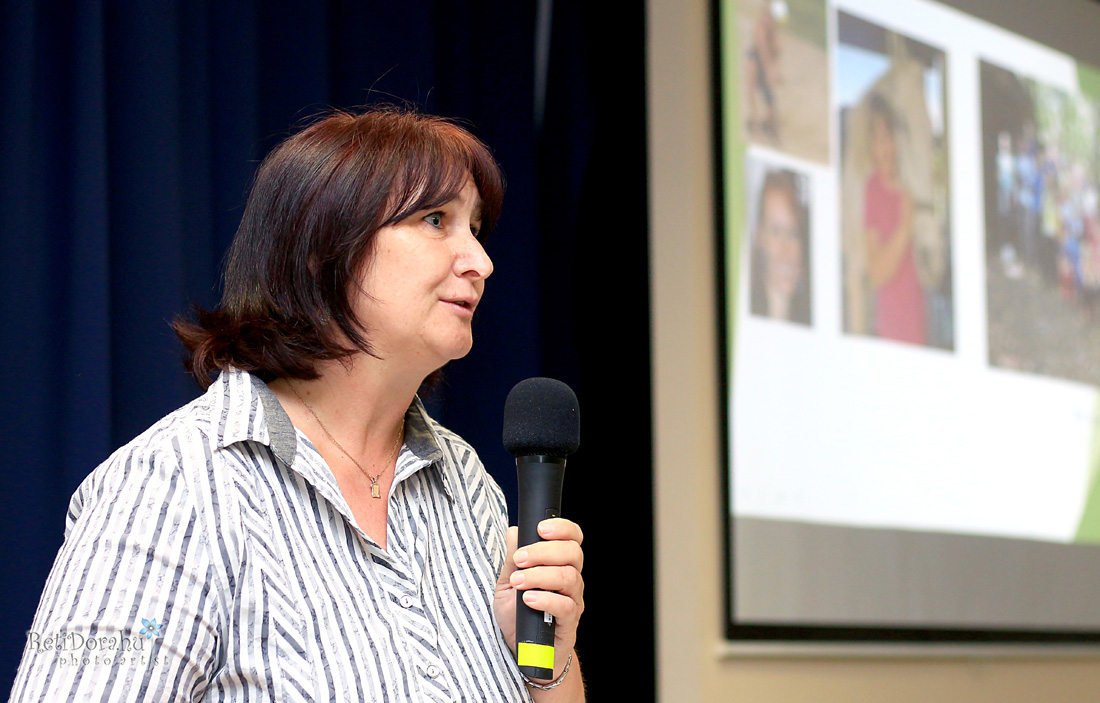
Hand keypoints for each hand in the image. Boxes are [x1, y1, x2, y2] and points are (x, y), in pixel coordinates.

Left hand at [494, 518, 584, 676]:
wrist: (522, 651)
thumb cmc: (517, 615)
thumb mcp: (507, 584)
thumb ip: (511, 560)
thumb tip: (514, 532)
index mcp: (559, 564)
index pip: (572, 538)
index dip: (562, 528)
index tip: (541, 528)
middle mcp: (571, 579)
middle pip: (572, 553)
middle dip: (544, 551)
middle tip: (519, 559)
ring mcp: (573, 600)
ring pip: (569, 577)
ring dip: (540, 575)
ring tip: (519, 582)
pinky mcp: (569, 622)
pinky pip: (565, 606)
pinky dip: (545, 599)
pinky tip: (528, 600)